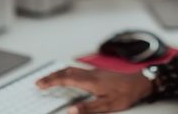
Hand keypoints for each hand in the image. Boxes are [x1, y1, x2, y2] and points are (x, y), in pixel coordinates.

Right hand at [36, 67, 151, 112]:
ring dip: (58, 73)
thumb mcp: (107, 105)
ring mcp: (94, 71)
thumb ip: (88, 108)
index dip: (51, 81)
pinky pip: (78, 69)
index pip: (65, 79)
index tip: (40, 84)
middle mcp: (90, 74)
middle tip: (39, 82)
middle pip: (66, 72)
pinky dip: (67, 71)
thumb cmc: (125, 94)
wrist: (138, 83)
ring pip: (72, 69)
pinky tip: (68, 74)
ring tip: (49, 78)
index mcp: (90, 81)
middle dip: (51, 76)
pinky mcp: (98, 72)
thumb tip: (70, 111)